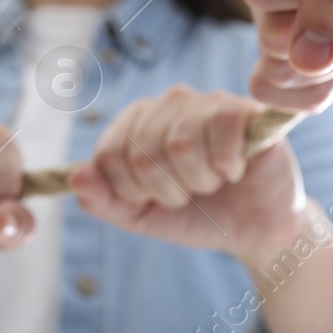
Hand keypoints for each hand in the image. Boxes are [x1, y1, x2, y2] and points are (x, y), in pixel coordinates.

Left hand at [69, 85, 306, 262]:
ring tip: (216, 181)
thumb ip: (104, 201)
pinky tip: (237, 170)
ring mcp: (205, 102)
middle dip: (169, 191)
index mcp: (136, 122)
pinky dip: (227, 165)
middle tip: (193, 193)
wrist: (257, 230)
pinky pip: (220, 131)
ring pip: (180, 143)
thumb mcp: (142, 217)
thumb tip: (75, 177)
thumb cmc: (198, 216)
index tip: (157, 199)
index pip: (108, 154)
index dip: (132, 191)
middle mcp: (168, 103)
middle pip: (143, 151)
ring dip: (200, 181)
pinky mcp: (242, 108)